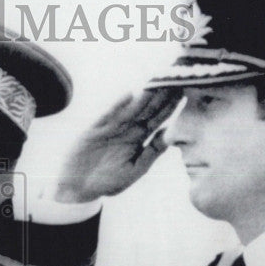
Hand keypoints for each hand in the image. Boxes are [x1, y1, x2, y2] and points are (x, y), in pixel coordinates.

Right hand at [53, 89, 179, 202]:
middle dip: (160, 94)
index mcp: (138, 140)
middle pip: (146, 109)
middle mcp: (126, 130)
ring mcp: (110, 129)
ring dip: (143, 96)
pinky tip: (129, 95)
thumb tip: (171, 134)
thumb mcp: (134, 170)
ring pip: (130, 109)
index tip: (185, 91)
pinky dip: (117, 106)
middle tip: (174, 77)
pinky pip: (107, 116)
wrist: (79, 188)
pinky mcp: (94, 130)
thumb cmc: (108, 182)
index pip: (158, 119)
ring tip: (156, 81)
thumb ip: (152, 152)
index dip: (171, 106)